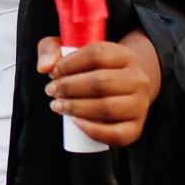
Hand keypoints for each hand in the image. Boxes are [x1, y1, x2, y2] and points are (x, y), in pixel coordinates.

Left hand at [36, 32, 161, 146]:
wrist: (123, 90)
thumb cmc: (91, 70)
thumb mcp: (72, 52)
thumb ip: (51, 50)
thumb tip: (44, 67)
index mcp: (124, 56)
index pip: (96, 54)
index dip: (70, 63)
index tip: (53, 72)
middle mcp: (138, 79)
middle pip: (101, 82)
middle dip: (69, 87)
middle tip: (51, 90)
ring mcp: (140, 104)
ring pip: (107, 107)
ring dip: (76, 108)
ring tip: (58, 105)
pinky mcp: (136, 128)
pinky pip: (116, 134)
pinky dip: (93, 131)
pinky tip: (75, 122)